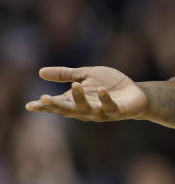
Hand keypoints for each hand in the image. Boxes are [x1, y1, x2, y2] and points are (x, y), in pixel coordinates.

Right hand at [27, 66, 147, 121]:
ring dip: (80, 99)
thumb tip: (40, 72)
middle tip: (45, 98)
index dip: (44, 106)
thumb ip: (66, 74)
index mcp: (76, 101)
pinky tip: (101, 91)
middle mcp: (86, 109)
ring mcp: (101, 112)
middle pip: (68, 110)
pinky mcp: (117, 111)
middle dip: (56, 106)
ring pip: (87, 109)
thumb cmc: (109, 85)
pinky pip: (110, 107)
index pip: (57, 104)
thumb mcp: (86, 75)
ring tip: (75, 86)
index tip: (30, 105)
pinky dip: (105, 99)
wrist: (135, 93)